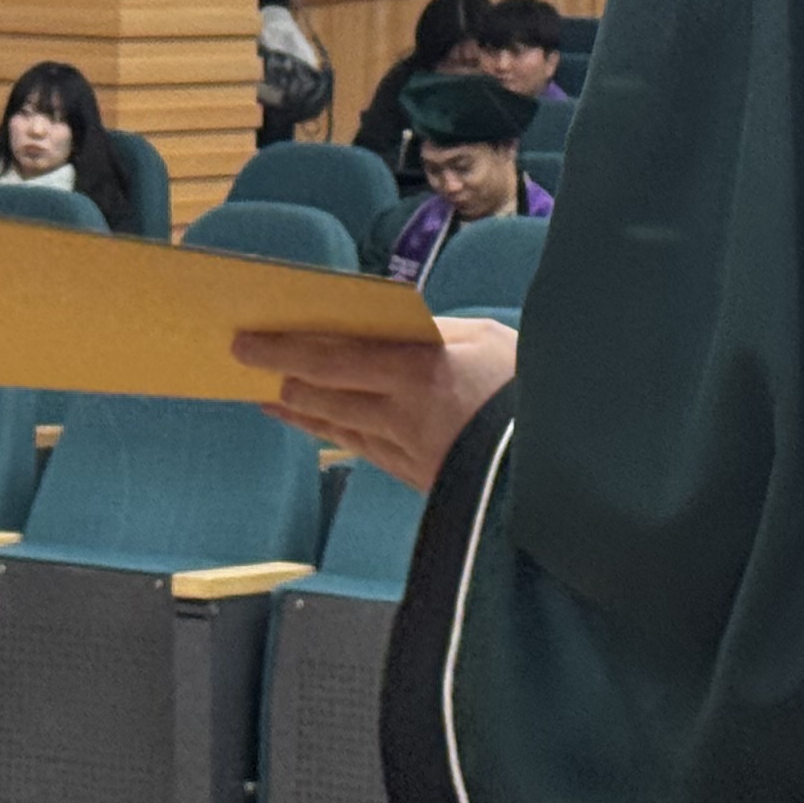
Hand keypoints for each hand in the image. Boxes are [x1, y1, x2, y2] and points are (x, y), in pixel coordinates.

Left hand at [233, 318, 519, 493]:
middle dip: (280, 374)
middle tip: (243, 359)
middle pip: (325, 393)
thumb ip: (436, 331)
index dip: (285, 348)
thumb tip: (396, 325)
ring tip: (269, 393)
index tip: (248, 340)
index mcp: (419, 370)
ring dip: (298, 408)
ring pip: (337, 425)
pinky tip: (314, 426)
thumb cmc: (530, 389)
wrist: (560, 462)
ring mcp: (408, 450)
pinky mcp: (417, 476)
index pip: (334, 357)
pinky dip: (332, 434)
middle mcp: (403, 413)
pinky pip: (362, 450)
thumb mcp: (488, 340)